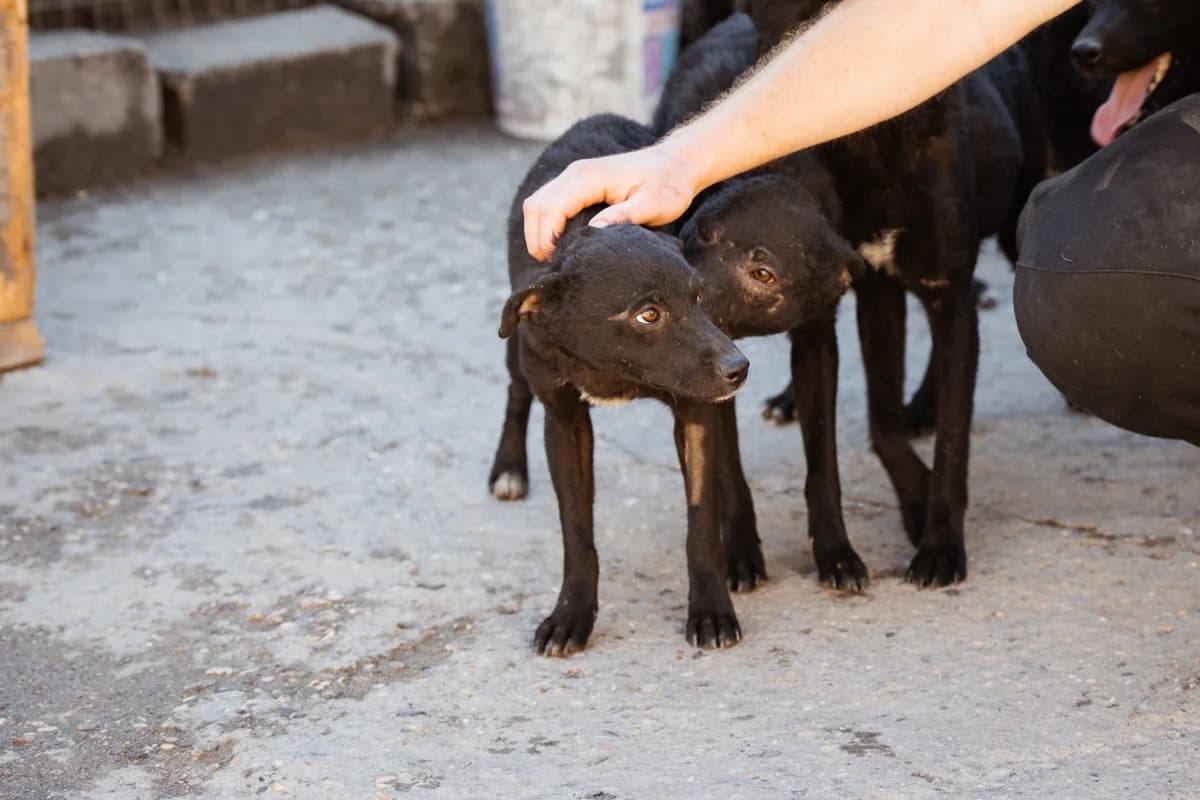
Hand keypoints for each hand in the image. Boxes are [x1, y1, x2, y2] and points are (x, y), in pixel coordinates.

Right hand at [522, 143, 702, 260]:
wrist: (676, 163)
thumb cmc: (669, 185)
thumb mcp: (653, 205)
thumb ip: (623, 217)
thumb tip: (594, 233)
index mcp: (588, 177)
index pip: (551, 208)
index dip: (547, 239)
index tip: (558, 264)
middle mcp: (575, 173)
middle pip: (536, 206)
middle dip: (537, 239)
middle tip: (553, 267)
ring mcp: (573, 176)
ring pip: (537, 204)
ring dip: (538, 232)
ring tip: (554, 259)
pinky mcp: (577, 184)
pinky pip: (549, 204)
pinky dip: (546, 225)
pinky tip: (560, 245)